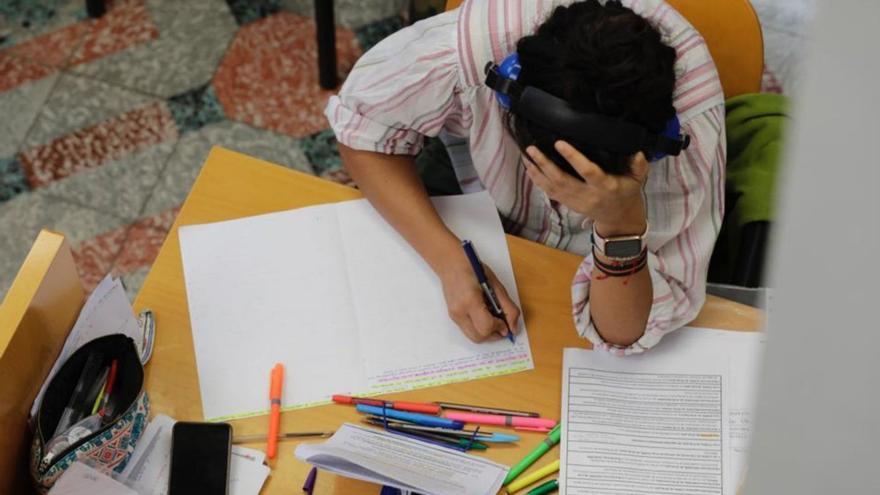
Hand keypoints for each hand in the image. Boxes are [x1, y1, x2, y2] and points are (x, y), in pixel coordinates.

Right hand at [437, 256, 520, 342]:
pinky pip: (469, 330)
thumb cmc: (473, 269)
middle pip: (479, 337)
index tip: (506, 325)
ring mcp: (454, 316)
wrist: (451, 264)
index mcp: (470, 301)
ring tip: (493, 320)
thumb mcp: (496, 286)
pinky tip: (484, 315)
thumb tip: (513, 327)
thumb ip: (508, 308)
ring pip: (474, 337)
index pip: (486, 327)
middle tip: (502, 326)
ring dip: (486, 333)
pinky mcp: (453, 317)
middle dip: (493, 335)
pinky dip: (479, 328)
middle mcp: (459, 311)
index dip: (499, 328)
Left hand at [525, 141, 648, 235]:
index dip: (573, 158)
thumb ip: (639, 166)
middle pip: (561, 179)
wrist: (619, 218)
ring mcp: (575, 201)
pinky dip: (537, 180)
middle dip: (545, 164)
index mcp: (604, 186)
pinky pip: (549, 192)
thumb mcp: (637, 180)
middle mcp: (587, 194)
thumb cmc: (627, 192)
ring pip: (551, 187)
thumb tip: (637, 152)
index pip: (587, 171)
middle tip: (532, 148)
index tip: (559, 143)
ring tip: (526, 156)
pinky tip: (529, 168)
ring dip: (536, 171)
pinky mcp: (568, 203)